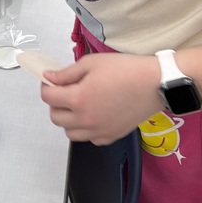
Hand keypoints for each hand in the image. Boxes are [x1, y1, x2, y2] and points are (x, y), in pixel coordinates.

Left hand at [40, 52, 160, 144]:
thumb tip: (49, 78)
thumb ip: (66, 73)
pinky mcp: (111, 136)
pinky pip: (89, 139)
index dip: (46, 87)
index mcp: (78, 98)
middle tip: (64, 91)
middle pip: (55, 117)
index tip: (51, 81)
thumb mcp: (91, 63)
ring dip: (68, 119)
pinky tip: (94, 114)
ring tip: (79, 104)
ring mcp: (98, 131)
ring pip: (70, 132)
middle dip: (55, 103)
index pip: (48, 98)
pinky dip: (86, 129)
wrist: (155, 83)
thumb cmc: (126, 70)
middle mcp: (86, 119)